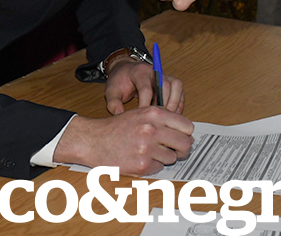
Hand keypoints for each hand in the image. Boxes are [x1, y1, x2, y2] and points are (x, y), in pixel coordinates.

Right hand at [54, 108, 194, 175]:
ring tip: (150, 152)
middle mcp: (152, 129)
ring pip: (173, 157)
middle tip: (175, 149)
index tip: (181, 136)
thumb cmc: (115, 127)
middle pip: (185, 143)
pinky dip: (153, 165)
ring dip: (164, 157)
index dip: (185, 133)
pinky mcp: (142, 164)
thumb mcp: (139, 113)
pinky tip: (141, 158)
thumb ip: (162, 118)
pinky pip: (159, 167)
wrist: (94, 140)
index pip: (187, 126)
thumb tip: (185, 130)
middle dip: (182, 148)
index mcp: (154, 114)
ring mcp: (147, 148)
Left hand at [105, 58, 184, 115]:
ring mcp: (164, 75)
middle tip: (157, 119)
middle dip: (162, 104)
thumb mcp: (111, 91)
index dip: (145, 104)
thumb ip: (113, 103)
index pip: (146, 88)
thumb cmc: (120, 81)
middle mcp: (154, 71)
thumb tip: (119, 114)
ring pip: (176, 87)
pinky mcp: (171, 81)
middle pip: (165, 86)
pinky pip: (180, 91)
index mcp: (139, 71)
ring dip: (173, 104)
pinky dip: (178, 104)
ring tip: (166, 118)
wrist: (126, 71)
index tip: (142, 117)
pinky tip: (172, 116)